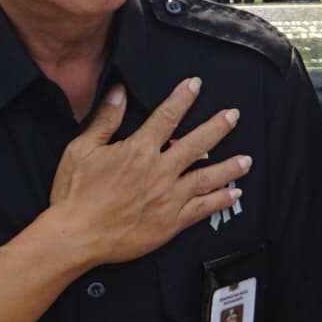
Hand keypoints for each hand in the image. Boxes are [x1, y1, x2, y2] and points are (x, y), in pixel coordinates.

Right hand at [45, 78, 248, 266]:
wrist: (76, 236)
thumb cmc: (74, 193)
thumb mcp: (82, 149)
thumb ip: (105, 119)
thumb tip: (119, 91)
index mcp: (138, 151)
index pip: (166, 117)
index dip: (183, 98)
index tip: (196, 85)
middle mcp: (159, 172)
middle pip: (196, 144)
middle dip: (218, 127)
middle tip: (233, 116)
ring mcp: (168, 198)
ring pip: (206, 178)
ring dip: (229, 167)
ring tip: (246, 160)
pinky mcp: (170, 223)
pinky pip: (202, 209)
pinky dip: (220, 201)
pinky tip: (233, 195)